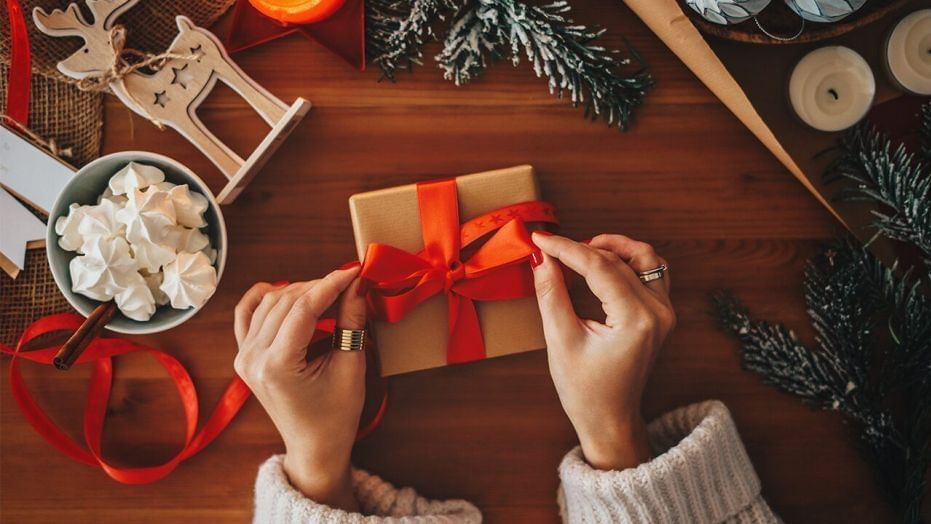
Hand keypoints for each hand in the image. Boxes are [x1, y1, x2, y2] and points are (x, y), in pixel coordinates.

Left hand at [233, 266, 365, 511]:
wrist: (314, 447)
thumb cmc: (336, 416)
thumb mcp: (350, 368)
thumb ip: (352, 322)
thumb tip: (356, 284)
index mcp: (278, 366)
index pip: (303, 309)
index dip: (330, 284)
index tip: (354, 270)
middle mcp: (253, 359)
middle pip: (286, 302)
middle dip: (319, 286)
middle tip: (348, 282)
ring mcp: (244, 357)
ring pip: (269, 303)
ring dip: (299, 291)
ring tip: (328, 292)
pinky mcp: (244, 356)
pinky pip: (246, 315)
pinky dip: (263, 297)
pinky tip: (281, 288)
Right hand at [531, 233, 674, 470]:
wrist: (610, 419)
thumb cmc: (585, 389)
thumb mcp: (561, 341)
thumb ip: (551, 294)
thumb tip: (542, 258)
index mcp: (636, 320)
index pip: (600, 267)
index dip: (566, 248)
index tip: (540, 238)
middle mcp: (658, 312)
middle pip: (618, 260)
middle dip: (581, 249)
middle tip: (549, 248)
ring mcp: (664, 311)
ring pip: (643, 257)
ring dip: (612, 248)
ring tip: (580, 251)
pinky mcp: (661, 313)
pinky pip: (651, 271)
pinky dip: (627, 260)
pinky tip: (602, 263)